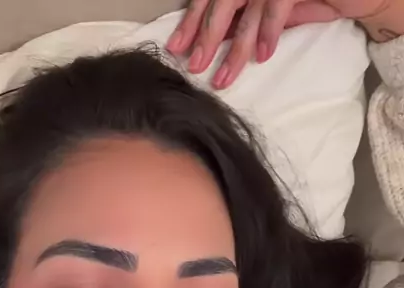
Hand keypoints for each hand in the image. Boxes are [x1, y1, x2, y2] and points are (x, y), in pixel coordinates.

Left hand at [166, 0, 393, 88]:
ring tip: (224, 77)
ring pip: (246, 8)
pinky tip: (264, 56)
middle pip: (222, 2)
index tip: (177, 48)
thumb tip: (217, 44)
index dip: (192, 21)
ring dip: (235, 47)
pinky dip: (269, 30)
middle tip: (195, 66)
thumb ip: (246, 22)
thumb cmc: (313, 0)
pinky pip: (277, 5)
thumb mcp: (272, 13)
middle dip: (205, 36)